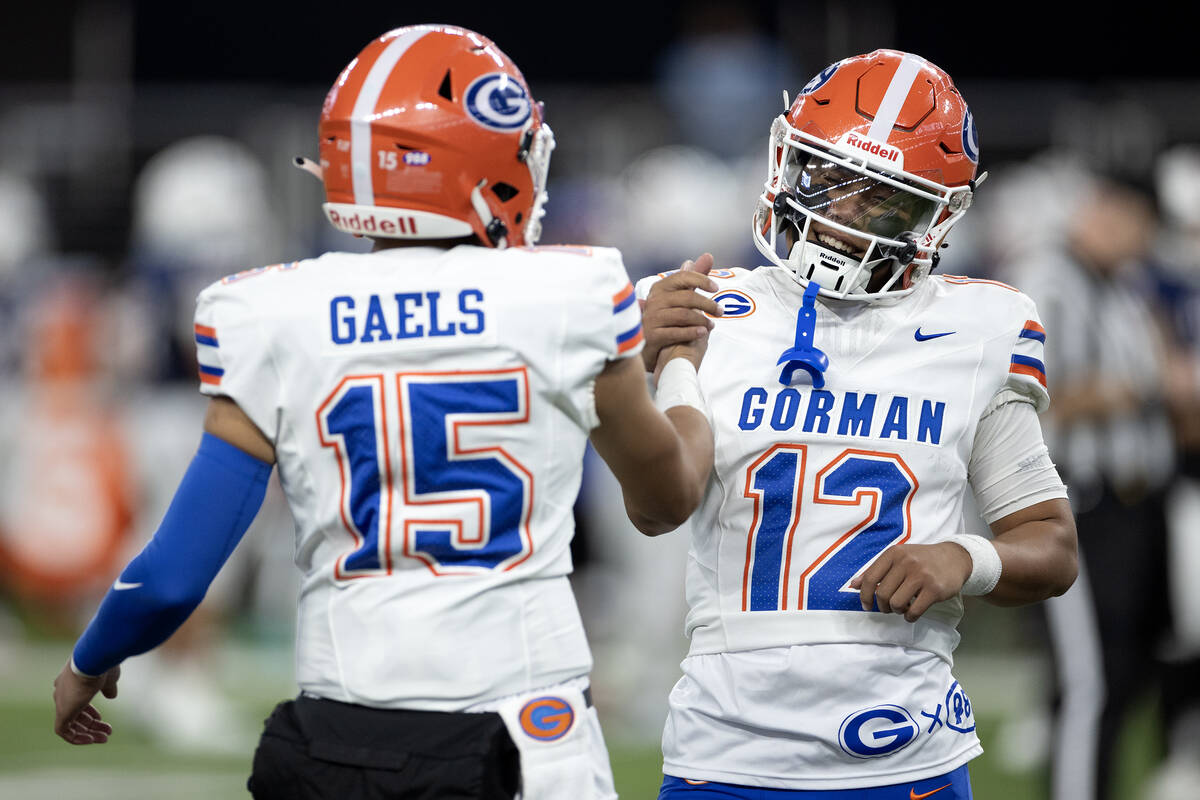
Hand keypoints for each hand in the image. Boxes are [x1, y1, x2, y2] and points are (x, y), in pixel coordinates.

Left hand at [53, 661, 119, 744]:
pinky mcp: (62, 712)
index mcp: (71, 682)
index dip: (89, 712)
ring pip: (71, 724)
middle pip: (75, 715)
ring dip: (88, 733)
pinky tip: (92, 740)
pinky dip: (77, 738)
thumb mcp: (108, 678)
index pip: (77, 701)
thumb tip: (111, 696)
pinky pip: (64, 731)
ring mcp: (61, 702)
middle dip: (92, 725)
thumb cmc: (102, 666)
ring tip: (104, 738)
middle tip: (107, 731)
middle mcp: (62, 693)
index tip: (100, 718)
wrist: (93, 660)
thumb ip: (108, 688)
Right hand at [640, 253, 721, 373]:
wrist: (644, 344)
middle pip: (687, 297)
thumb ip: (693, 277)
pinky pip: (675, 333)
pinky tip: (703, 333)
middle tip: (720, 311)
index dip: (701, 280)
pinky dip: (691, 332)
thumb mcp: (677, 295)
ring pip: (683, 315)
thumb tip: (708, 256)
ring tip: (712, 325)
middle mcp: (654, 300)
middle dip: (707, 304)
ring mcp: (652, 318)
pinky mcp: (652, 336)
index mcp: (660, 288)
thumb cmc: (664, 316)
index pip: (683, 277)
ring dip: (702, 320)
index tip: (716, 288)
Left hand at [850, 543, 971, 622]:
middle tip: (889, 607)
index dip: (865, 596)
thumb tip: (853, 585)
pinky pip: (914, 611)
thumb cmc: (921, 559)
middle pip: (883, 594)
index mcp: (894, 554)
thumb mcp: (897, 558)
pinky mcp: (934, 589)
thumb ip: (876, 570)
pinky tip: (912, 613)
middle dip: (883, 606)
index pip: (871, 578)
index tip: (867, 605)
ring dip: (897, 611)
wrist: (954, 557)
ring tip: (902, 607)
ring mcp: (921, 575)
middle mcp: (906, 562)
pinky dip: (910, 617)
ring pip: (897, 603)